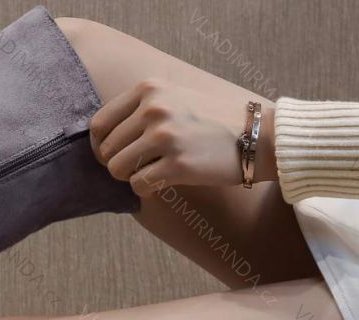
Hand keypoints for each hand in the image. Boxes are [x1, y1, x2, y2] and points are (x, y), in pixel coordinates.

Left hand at [89, 79, 265, 195]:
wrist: (259, 135)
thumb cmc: (212, 120)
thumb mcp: (174, 96)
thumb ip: (140, 108)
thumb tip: (100, 135)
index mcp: (149, 89)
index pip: (99, 124)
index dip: (101, 145)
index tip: (114, 153)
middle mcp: (154, 109)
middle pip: (106, 150)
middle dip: (118, 163)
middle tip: (140, 165)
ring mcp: (165, 136)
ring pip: (117, 170)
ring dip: (130, 177)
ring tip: (153, 171)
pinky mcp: (177, 164)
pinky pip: (138, 186)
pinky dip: (146, 189)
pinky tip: (165, 181)